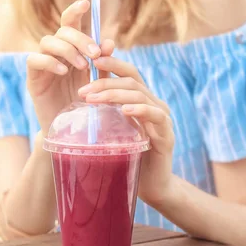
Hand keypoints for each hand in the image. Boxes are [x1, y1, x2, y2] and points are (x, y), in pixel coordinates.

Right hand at [26, 0, 113, 134]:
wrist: (72, 132)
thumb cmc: (86, 105)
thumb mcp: (99, 81)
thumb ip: (103, 62)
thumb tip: (109, 41)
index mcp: (72, 49)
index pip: (70, 23)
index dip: (76, 11)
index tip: (87, 3)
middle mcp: (56, 53)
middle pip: (62, 31)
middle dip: (80, 38)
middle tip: (94, 53)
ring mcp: (43, 64)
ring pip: (48, 41)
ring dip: (67, 50)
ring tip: (82, 66)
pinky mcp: (33, 78)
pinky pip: (35, 60)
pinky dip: (50, 62)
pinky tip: (64, 71)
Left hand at [77, 55, 174, 205]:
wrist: (150, 186)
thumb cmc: (128, 157)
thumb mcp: (113, 130)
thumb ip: (104, 112)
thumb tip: (77, 95)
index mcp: (142, 100)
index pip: (129, 73)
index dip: (112, 63)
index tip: (91, 59)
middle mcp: (154, 105)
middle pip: (132, 81)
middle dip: (105, 82)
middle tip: (82, 91)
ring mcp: (162, 119)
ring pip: (140, 95)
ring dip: (115, 94)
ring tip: (93, 100)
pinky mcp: (167, 136)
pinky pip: (155, 116)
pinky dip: (140, 110)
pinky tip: (125, 110)